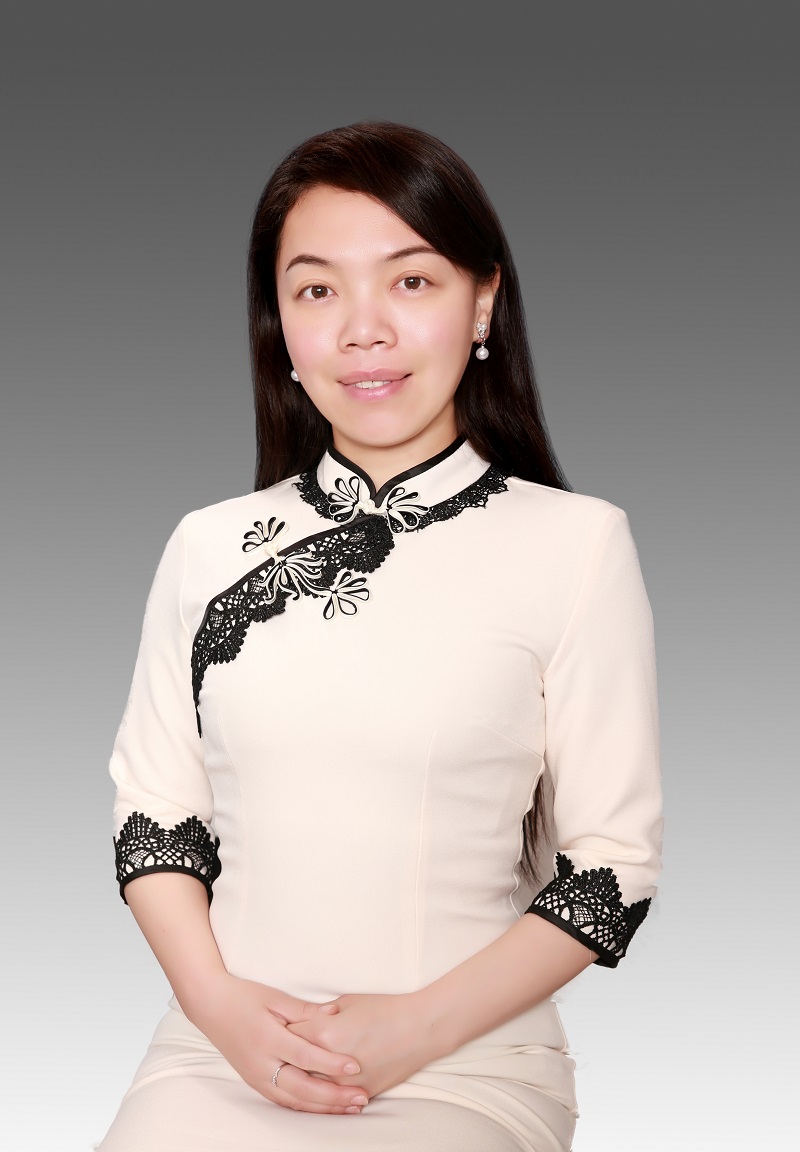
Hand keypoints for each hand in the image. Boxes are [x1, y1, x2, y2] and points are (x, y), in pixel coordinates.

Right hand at [186, 973, 370, 1113]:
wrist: (210, 1005)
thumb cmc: (244, 997)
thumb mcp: (275, 997)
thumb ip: (305, 1010)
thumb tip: (335, 1014)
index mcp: (268, 1039)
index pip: (306, 1057)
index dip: (332, 1064)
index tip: (356, 1067)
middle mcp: (261, 1064)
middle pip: (302, 1088)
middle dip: (334, 1097)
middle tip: (361, 1098)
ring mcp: (256, 1077)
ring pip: (294, 1101)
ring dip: (323, 1107)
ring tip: (350, 1108)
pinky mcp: (254, 1082)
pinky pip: (283, 1101)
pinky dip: (306, 1107)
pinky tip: (324, 1108)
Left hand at [286, 992, 438, 1099]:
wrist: (419, 1029)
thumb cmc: (385, 1009)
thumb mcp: (349, 1002)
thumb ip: (323, 1013)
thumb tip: (311, 1019)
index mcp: (323, 1032)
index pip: (290, 1033)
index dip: (284, 1029)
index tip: (280, 1026)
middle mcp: (328, 1061)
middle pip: (294, 1063)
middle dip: (288, 1055)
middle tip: (284, 1050)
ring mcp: (343, 1082)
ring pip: (310, 1087)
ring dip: (303, 1079)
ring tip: (296, 1072)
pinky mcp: (359, 1093)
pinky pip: (333, 1099)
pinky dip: (324, 1094)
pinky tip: (318, 1089)